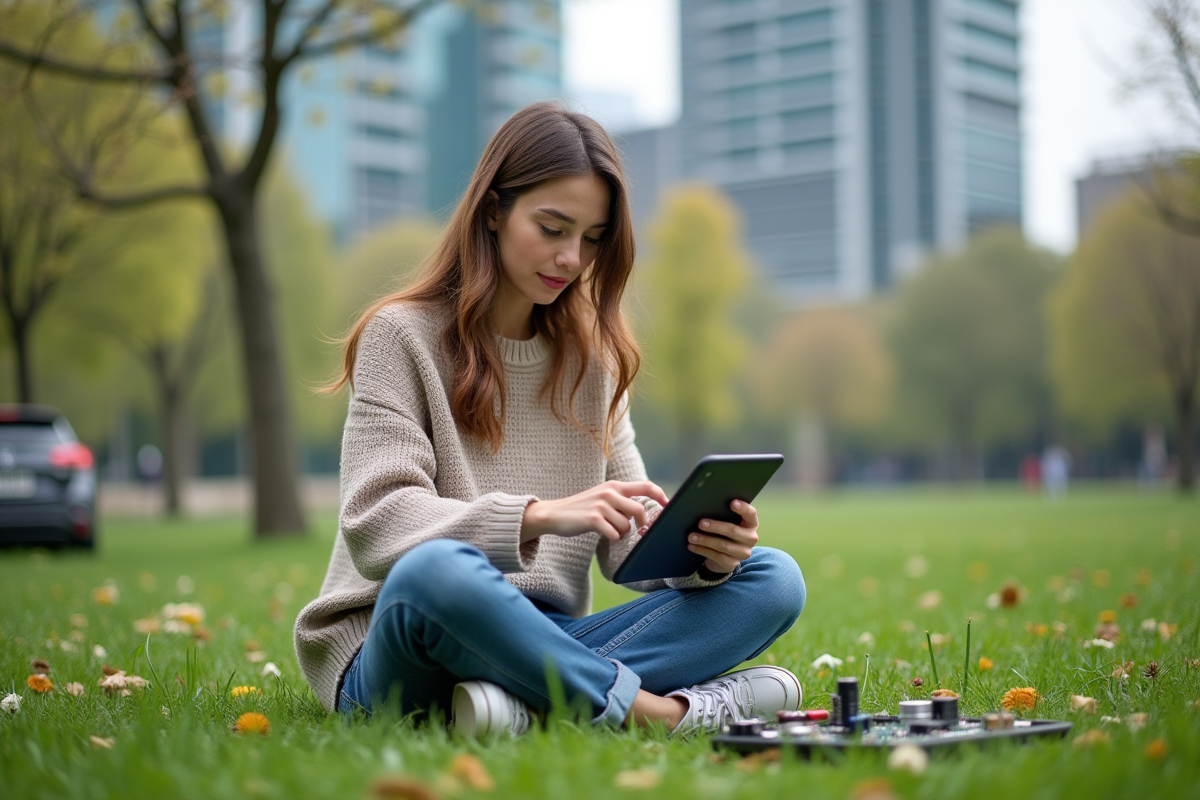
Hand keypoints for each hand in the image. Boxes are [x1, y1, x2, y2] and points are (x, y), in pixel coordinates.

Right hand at [521, 480, 669, 543]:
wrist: (554, 514)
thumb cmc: (582, 509)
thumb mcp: (603, 497)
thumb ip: (621, 501)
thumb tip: (643, 513)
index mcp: (615, 486)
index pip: (646, 486)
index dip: (660, 495)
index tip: (668, 505)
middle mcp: (609, 493)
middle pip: (639, 510)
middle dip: (641, 524)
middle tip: (636, 530)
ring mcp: (601, 505)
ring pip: (627, 526)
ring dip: (621, 532)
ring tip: (607, 528)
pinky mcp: (593, 519)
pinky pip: (614, 534)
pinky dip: (611, 537)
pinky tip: (600, 533)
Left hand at [687, 499, 758, 573]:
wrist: (725, 557)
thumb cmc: (725, 534)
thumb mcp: (728, 523)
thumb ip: (724, 515)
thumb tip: (706, 507)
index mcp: (751, 524)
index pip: (751, 514)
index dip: (743, 508)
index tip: (732, 503)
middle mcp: (750, 538)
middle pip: (733, 530)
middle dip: (715, 526)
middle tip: (700, 523)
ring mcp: (743, 553)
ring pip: (723, 545)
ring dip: (705, 540)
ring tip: (692, 536)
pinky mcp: (732, 564)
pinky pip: (716, 556)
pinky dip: (702, 550)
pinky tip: (692, 546)